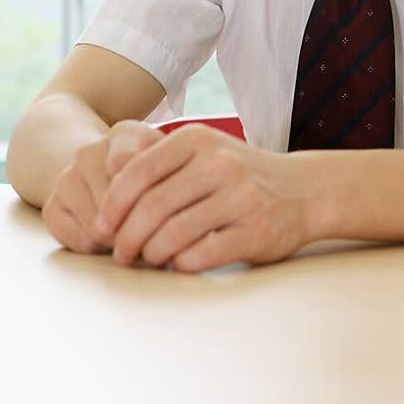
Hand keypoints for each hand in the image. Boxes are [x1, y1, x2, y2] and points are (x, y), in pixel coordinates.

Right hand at [41, 119, 166, 253]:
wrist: (103, 172)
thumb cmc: (150, 175)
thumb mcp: (170, 167)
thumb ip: (171, 178)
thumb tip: (159, 216)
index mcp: (125, 134)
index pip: (131, 166)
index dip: (149, 199)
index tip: (166, 211)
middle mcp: (89, 151)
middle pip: (115, 204)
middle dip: (138, 226)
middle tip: (153, 232)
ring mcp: (66, 178)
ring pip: (98, 227)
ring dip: (118, 240)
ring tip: (132, 234)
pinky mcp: (51, 206)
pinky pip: (77, 240)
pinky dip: (96, 248)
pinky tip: (107, 238)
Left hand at [91, 124, 316, 271]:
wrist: (303, 191)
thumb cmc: (239, 176)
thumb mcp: (203, 154)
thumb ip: (160, 167)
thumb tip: (107, 205)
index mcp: (198, 140)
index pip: (138, 171)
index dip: (112, 203)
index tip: (100, 227)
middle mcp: (219, 163)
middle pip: (152, 206)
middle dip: (126, 237)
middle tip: (119, 254)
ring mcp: (240, 197)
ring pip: (174, 233)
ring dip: (150, 254)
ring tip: (145, 261)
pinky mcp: (255, 230)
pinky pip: (202, 254)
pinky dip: (181, 264)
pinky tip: (178, 264)